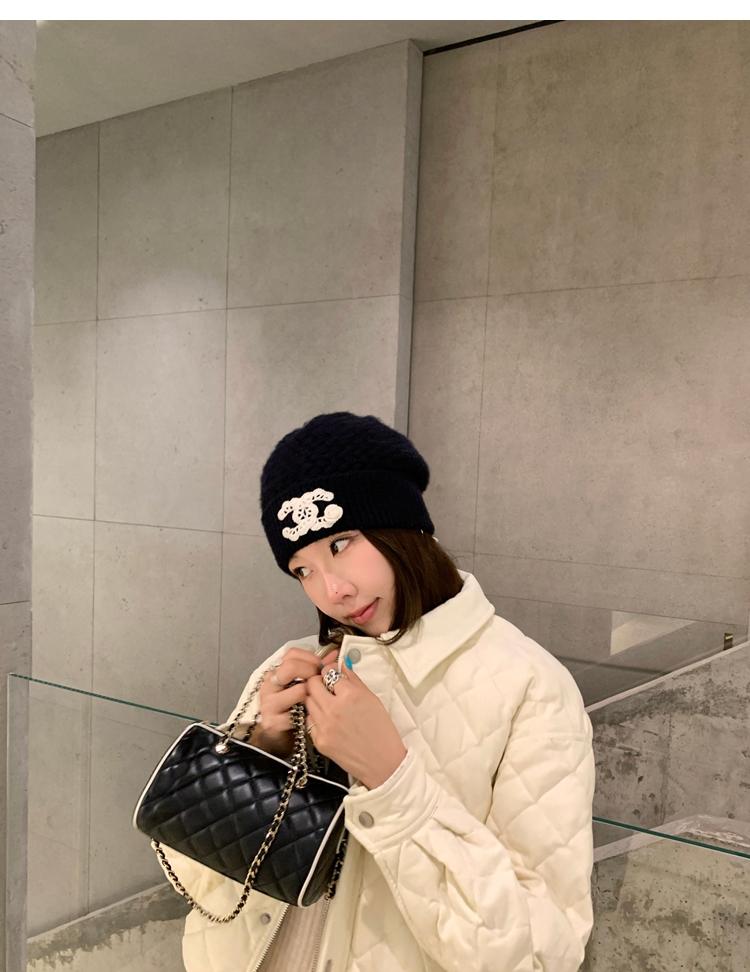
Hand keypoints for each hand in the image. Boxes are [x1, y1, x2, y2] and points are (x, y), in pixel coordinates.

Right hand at [254, 647, 337, 757]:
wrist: (280, 737)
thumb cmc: (294, 708)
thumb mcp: (303, 686)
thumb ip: (316, 669)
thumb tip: (333, 656)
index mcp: (276, 672)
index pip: (291, 654)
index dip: (310, 658)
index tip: (321, 666)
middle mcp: (269, 684)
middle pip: (291, 667)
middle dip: (311, 672)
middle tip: (320, 682)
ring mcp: (269, 703)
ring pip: (299, 690)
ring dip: (311, 696)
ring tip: (313, 702)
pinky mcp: (272, 721)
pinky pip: (297, 713)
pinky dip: (306, 716)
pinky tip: (307, 716)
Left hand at [305, 665, 406, 789]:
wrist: (383, 762)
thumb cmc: (381, 732)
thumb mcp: (372, 699)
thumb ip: (354, 680)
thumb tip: (342, 667)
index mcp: (350, 695)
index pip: (328, 672)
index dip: (330, 672)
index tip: (331, 674)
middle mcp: (334, 709)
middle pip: (312, 684)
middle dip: (318, 683)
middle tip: (326, 687)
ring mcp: (324, 726)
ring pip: (308, 701)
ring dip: (315, 699)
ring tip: (328, 705)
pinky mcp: (319, 740)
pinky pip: (309, 721)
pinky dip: (315, 718)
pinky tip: (328, 721)